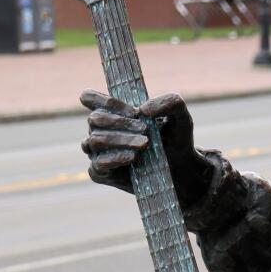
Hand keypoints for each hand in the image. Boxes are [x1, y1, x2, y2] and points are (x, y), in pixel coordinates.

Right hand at [80, 90, 210, 202]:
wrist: (181, 166)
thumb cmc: (175, 136)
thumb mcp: (179, 114)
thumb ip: (167, 102)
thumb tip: (143, 110)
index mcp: (112, 112)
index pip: (89, 98)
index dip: (102, 100)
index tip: (133, 111)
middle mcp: (101, 130)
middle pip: (95, 119)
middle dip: (121, 122)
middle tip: (146, 130)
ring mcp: (98, 152)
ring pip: (95, 140)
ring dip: (121, 140)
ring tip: (145, 144)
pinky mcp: (101, 173)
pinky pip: (97, 164)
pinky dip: (115, 158)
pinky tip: (133, 157)